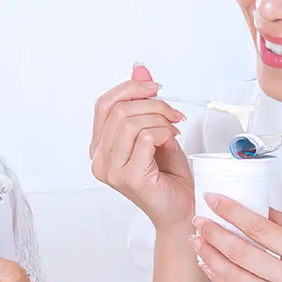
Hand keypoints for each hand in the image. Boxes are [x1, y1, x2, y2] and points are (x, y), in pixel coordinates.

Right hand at [90, 63, 192, 231]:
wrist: (181, 211)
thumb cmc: (168, 177)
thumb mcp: (156, 129)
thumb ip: (144, 101)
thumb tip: (139, 70)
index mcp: (100, 147)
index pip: (103, 105)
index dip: (129, 89)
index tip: (154, 88)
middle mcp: (100, 159)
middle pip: (117, 110)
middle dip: (152, 104)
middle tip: (172, 115)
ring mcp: (111, 170)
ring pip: (129, 122)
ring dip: (159, 119)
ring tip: (172, 130)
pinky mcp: (128, 177)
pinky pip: (144, 137)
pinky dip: (163, 133)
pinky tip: (170, 142)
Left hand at [192, 194, 281, 281]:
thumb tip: (261, 209)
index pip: (259, 228)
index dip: (231, 211)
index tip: (214, 200)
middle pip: (241, 252)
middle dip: (213, 233)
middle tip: (199, 221)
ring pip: (234, 275)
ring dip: (209, 255)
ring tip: (197, 240)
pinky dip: (219, 278)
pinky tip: (209, 265)